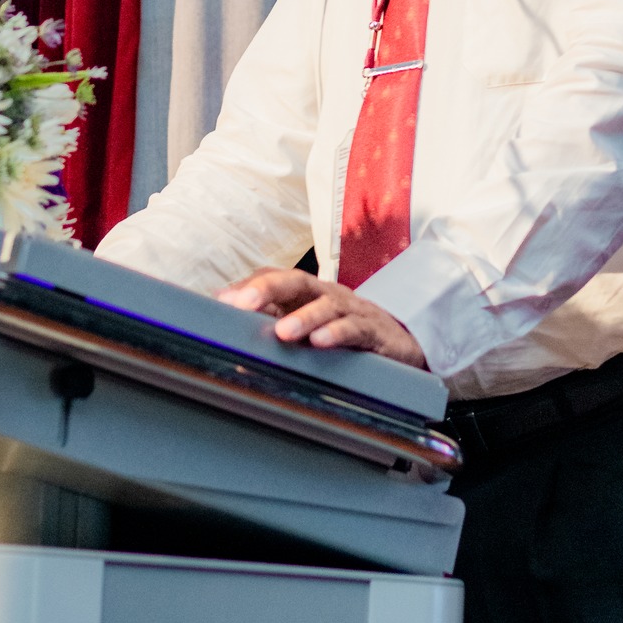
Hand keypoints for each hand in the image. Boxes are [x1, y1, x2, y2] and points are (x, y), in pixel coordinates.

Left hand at [217, 267, 426, 367]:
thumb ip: (273, 320)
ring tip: (283, 332)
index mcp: (307, 294)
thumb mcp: (308, 326)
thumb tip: (226, 320)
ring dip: (303, 318)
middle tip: (242, 303)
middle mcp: (327, 296)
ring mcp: (351, 311)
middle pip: (296, 282)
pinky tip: (321, 343)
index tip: (221, 301)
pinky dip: (338, 334)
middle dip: (268, 289)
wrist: (401, 344)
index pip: (276, 278)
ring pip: (326, 306)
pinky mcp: (374, 331)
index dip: (249, 286)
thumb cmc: (345, 333)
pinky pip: (355, 328)